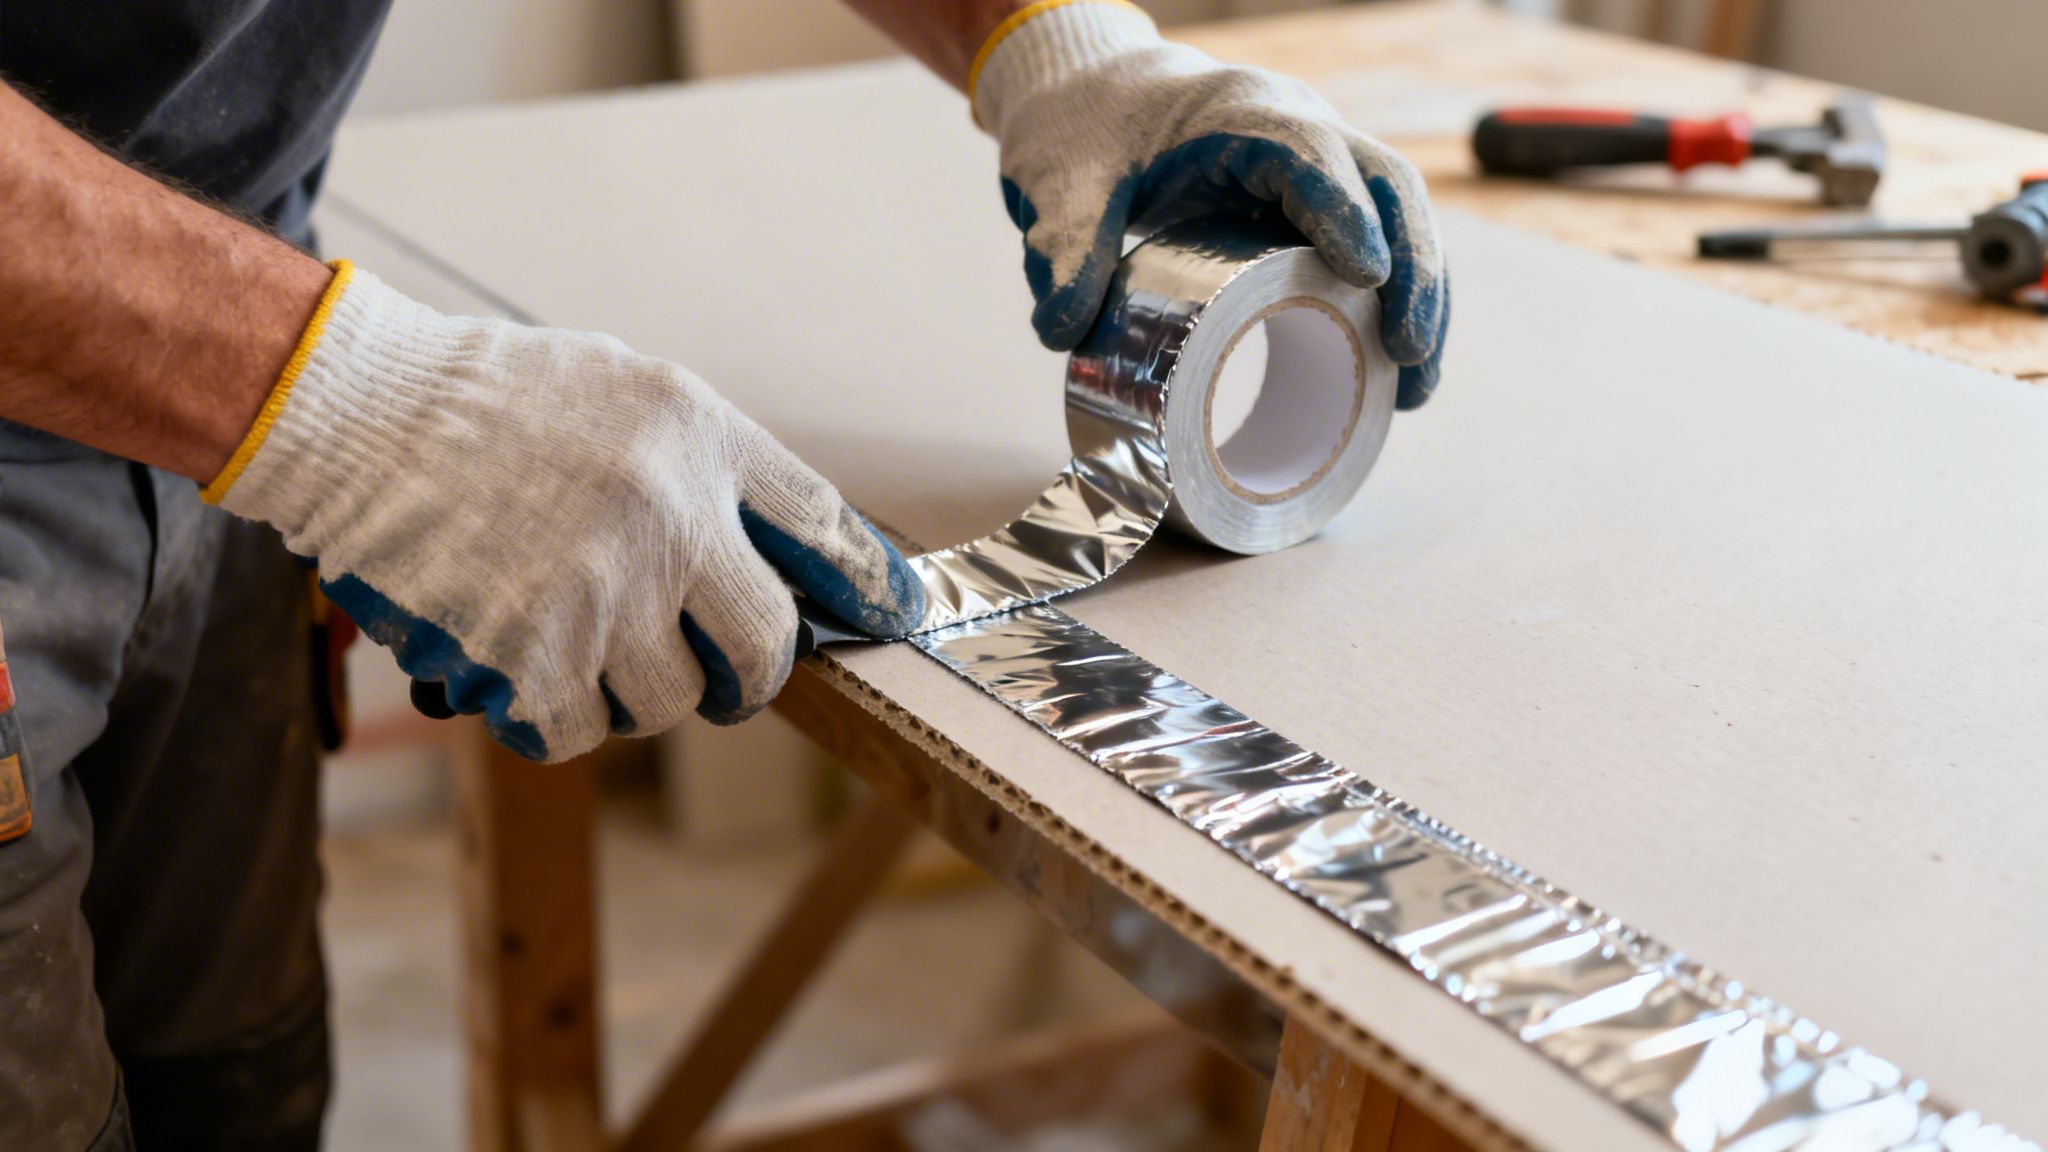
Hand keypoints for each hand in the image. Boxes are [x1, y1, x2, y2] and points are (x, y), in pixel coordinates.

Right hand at [205, 264, 923, 761]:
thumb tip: (767, 550)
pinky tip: (527, 670)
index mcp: (701, 439)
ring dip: (637, 693)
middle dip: (751, 676)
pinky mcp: (533, 656)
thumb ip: (703, 463)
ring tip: (586, 648)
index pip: (824, 525)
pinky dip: (560, 716)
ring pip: (670, 702)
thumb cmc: (487, 397)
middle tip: (724, 680)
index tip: (892, 614)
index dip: (866, 581)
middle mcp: (671, 518)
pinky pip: (580, 730)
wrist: (356, 415)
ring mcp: (604, 595)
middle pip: (767, 647)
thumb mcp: (627, 389)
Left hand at [973, 0, 1448, 406]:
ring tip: (1416, 382)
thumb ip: (1063, 250)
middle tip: (1409, 350)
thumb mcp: (1060, 187)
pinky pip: (1383, 243)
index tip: (1367, 276)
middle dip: (1412, 266)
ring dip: (1423, 294)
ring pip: (1400, 217)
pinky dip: (1400, 301)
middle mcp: (1300, 130)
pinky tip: (1402, 370)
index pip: (1311, 153)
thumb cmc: (1085, 133)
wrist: (1095, 100)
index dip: (1343, 211)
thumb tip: (1062, 333)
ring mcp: (1320, 166)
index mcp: (1242, 113)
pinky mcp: (1320, 206)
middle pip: (1386, 185)